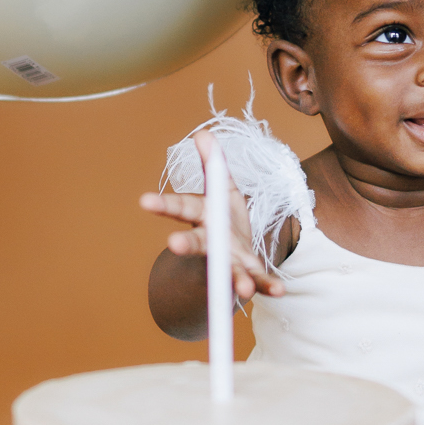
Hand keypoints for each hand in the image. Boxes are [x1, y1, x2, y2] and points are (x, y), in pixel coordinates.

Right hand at [139, 130, 284, 302]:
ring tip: (244, 290)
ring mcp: (228, 262)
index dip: (163, 204)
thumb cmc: (221, 220)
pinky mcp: (248, 275)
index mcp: (202, 217)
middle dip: (185, 243)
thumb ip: (213, 165)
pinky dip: (268, 286)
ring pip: (229, 271)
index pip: (181, 207)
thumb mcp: (220, 190)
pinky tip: (279, 292)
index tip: (144, 201)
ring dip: (236, 280)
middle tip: (172, 244)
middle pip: (195, 242)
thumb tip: (203, 132)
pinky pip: (259, 281)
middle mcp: (210, 242)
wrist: (229, 261)